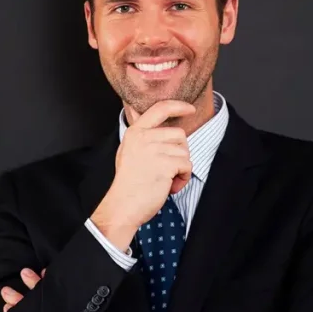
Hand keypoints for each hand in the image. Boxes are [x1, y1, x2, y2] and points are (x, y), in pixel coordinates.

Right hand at [91, 99, 194, 247]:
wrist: (123, 205)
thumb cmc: (128, 183)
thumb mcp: (129, 152)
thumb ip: (142, 137)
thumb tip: (153, 121)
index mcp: (135, 132)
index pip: (160, 109)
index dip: (178, 106)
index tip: (190, 108)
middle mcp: (144, 137)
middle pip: (179, 135)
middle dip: (178, 153)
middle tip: (164, 170)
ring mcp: (154, 149)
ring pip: (185, 151)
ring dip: (180, 168)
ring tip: (164, 180)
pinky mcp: (165, 164)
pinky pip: (187, 165)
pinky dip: (183, 178)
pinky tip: (169, 186)